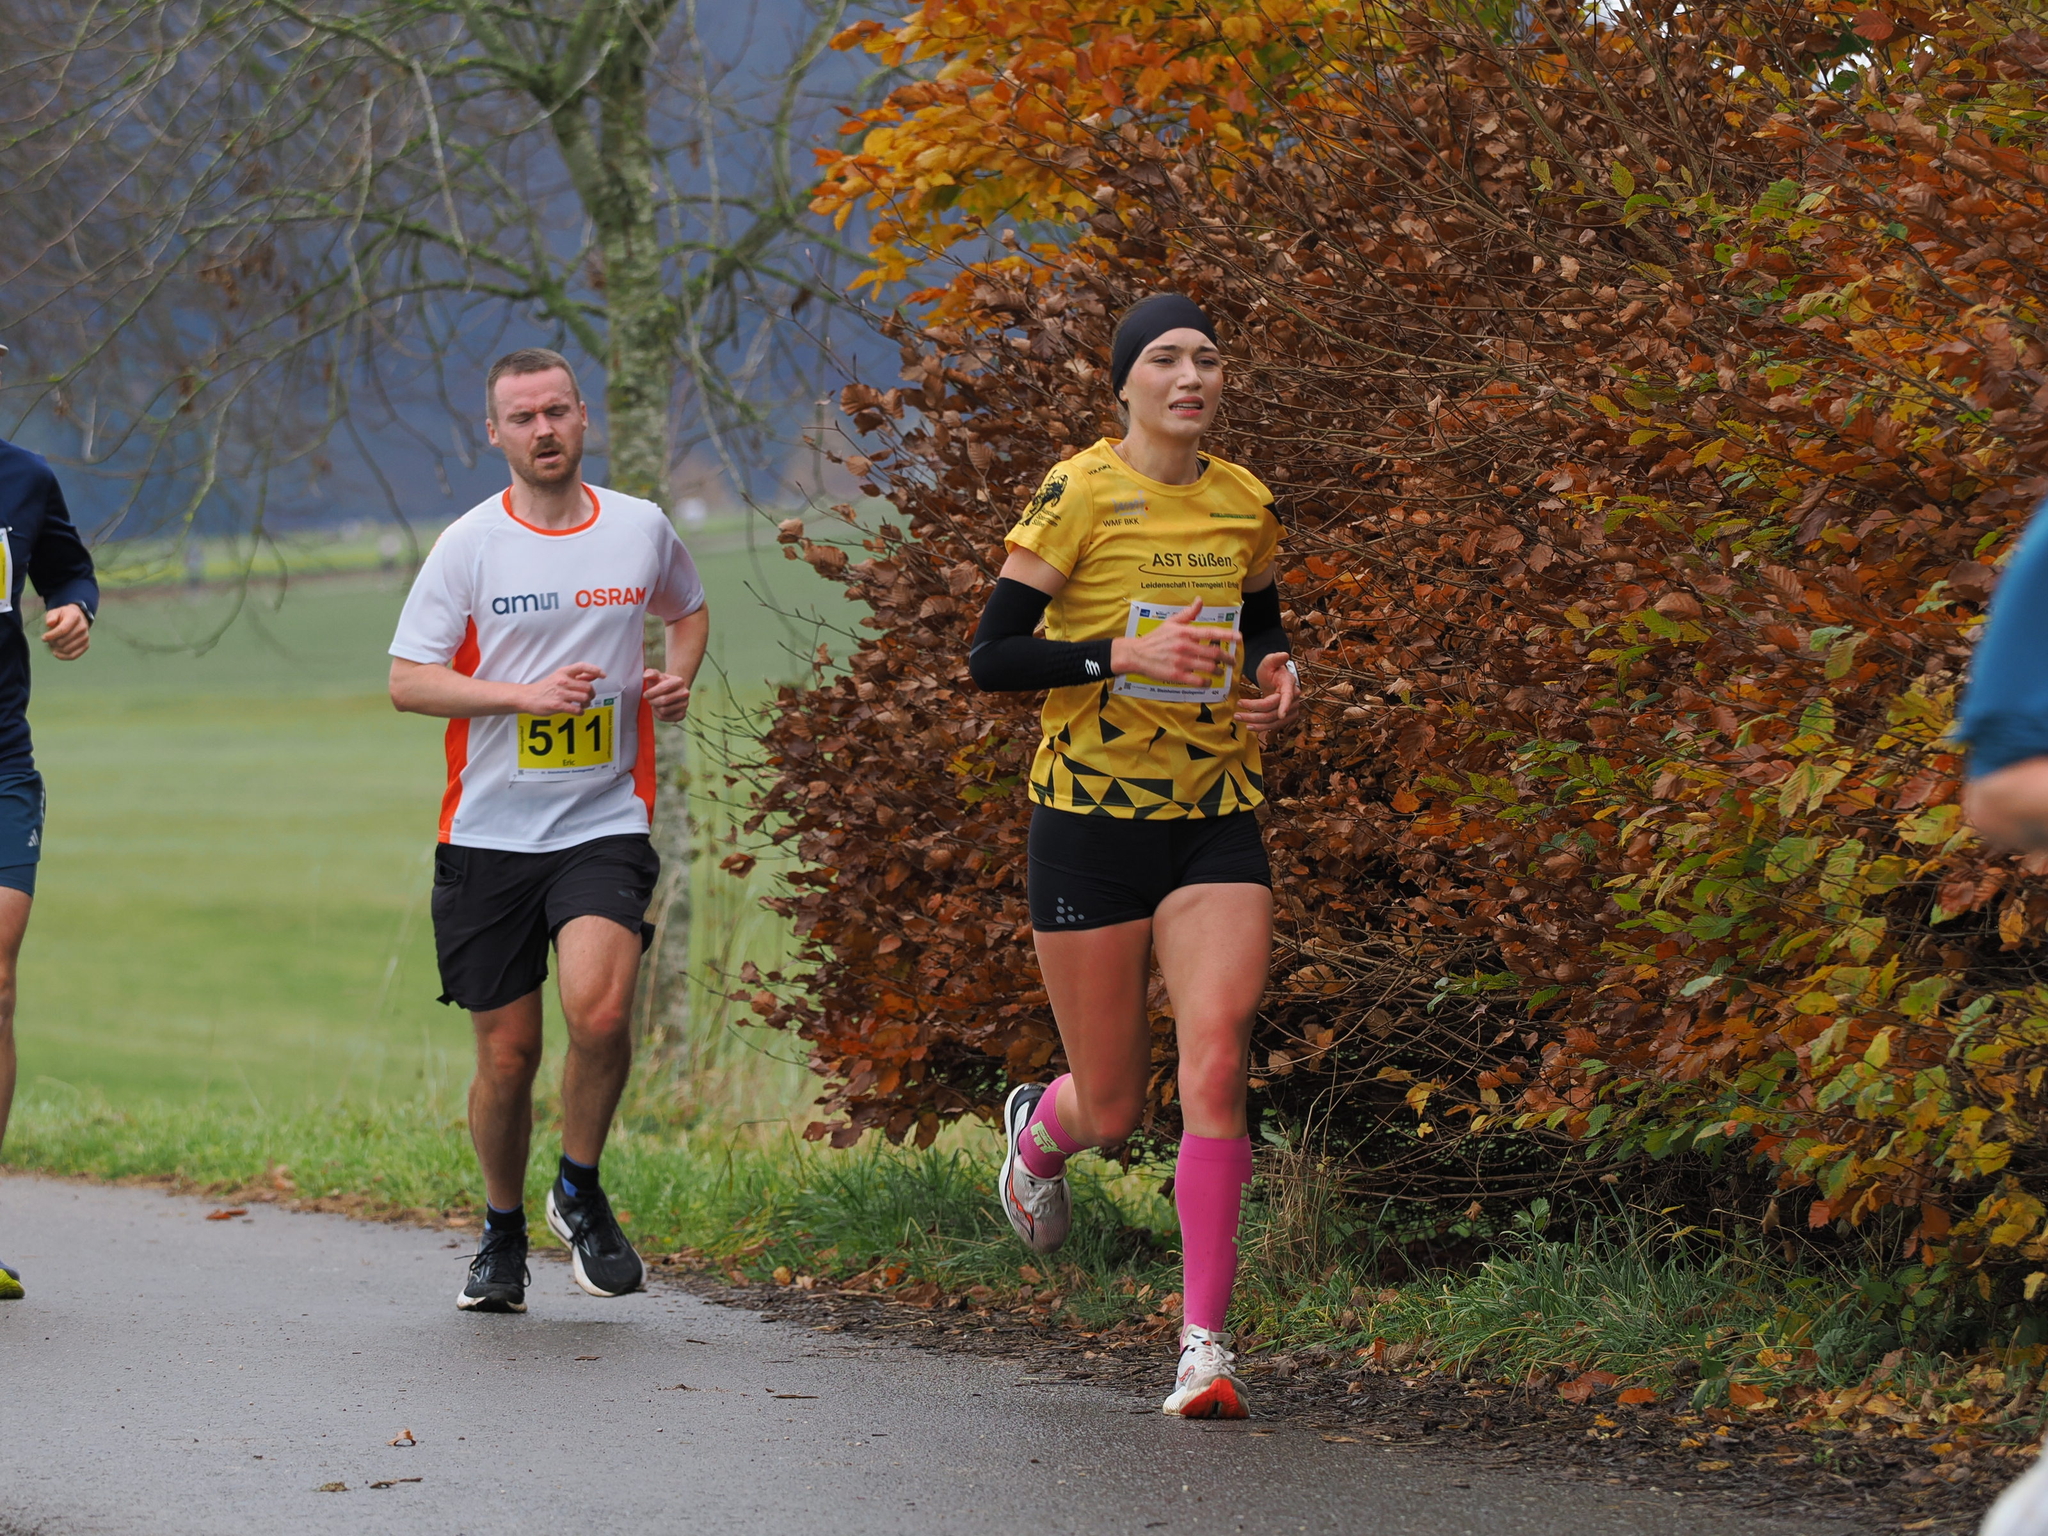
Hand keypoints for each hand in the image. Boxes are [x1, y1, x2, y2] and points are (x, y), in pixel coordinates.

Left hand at [41, 604, 89, 660]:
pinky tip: (56, 653)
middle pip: (63, 641)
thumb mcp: (56, 612)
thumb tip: (49, 623)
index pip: (62, 630)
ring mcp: (85, 637)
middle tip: (49, 640)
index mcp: (75, 617)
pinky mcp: (86, 645)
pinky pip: (73, 655)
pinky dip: (63, 656)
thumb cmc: (64, 616)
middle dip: (52, 642)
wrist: (78, 618)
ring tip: (53, 644)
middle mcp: (82, 628)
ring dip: (57, 649)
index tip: (43, 638)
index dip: (51, 636)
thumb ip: (51, 616)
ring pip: (67, 649)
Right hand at [520, 662, 603, 715]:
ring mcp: (560, 693)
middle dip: (591, 694)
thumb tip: (593, 675)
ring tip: (583, 705)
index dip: (595, 670)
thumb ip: (577, 676)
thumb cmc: (546, 687)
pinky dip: (580, 712)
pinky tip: (578, 711)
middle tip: (589, 698)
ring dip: (587, 704)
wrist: (528, 697)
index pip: (582, 667)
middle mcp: (562, 681)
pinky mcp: (557, 705)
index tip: (603, 675)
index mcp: (564, 672)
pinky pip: (576, 709)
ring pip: (584, 698)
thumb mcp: (560, 677)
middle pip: (587, 687)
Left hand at [643, 667, 691, 722]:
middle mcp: (685, 693)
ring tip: (655, 703)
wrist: (671, 691)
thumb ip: (650, 673)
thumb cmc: (661, 683)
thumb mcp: (656, 675)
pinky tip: (659, 709)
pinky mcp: (682, 715)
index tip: (646, 694)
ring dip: (655, 708)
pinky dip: (659, 715)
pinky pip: (665, 718)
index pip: (664, 688)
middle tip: (650, 699)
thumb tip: (646, 676)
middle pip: (664, 701)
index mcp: (679, 681)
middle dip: (652, 701)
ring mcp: (685, 705)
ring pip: (664, 711)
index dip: (651, 693)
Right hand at [1110, 599, 1236, 686]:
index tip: (1239, 638)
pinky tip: (1207, 682)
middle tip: (1232, 661)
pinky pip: (1198, 680)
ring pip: (1208, 668)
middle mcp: (1185, 646)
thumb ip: (1188, 613)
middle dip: (1227, 658)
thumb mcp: (1171, 622)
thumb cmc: (1155, 638)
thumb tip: (1200, 600)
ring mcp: (1181, 661)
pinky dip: (1206, 682)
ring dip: (1218, 671)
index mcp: (1185, 632)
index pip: (1211, 632)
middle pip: (1214, 653)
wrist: (1136, 654)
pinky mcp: (1176, 675)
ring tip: (1221, 672)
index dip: (1227, 635)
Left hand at [1235, 652, 1299, 735]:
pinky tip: (1250, 726)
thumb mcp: (1270, 661)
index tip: (1281, 714)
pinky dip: (1261, 727)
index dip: (1285, 705)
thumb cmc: (1272, 670)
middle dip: (1255, 714)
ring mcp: (1290, 709)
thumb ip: (1275, 658)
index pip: (1288, 696)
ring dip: (1256, 723)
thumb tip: (1284, 654)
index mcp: (1289, 684)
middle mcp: (1293, 699)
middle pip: (1275, 711)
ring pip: (1274, 721)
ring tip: (1240, 718)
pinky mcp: (1285, 717)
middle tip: (1237, 713)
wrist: (1274, 679)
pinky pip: (1274, 725)